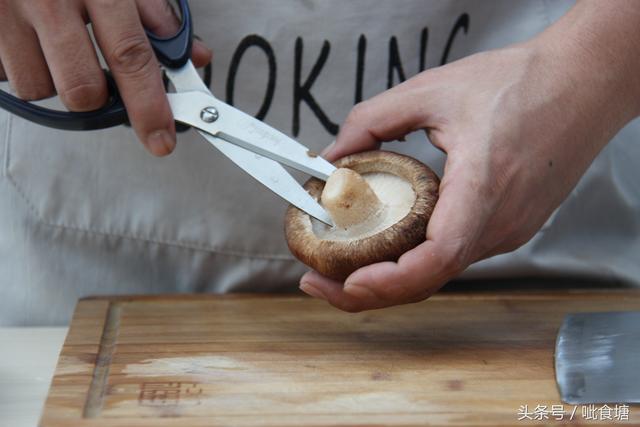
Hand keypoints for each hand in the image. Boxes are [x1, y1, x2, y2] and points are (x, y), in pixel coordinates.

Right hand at [0, 0, 211, 155]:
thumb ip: (154, 14)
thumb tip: (191, 58)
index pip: (130, 56)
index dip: (149, 105)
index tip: (160, 138)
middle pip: (81, 89)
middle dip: (94, 95)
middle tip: (94, 71)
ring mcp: (4, 12)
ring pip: (38, 88)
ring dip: (53, 79)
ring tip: (53, 43)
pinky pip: (4, 75)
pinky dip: (20, 66)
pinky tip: (26, 39)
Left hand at [299, 3, 639, 311]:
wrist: (585, 82)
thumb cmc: (522, 82)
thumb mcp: (432, 90)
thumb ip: (371, 121)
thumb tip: (332, 155)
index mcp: (483, 187)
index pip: (438, 256)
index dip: (390, 280)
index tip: (347, 281)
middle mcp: (500, 222)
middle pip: (431, 277)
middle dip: (370, 291)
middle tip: (318, 281)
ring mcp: (510, 230)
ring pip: (441, 270)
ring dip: (391, 279)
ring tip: (341, 268)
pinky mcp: (511, 226)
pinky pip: (457, 254)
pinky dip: (417, 261)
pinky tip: (386, 249)